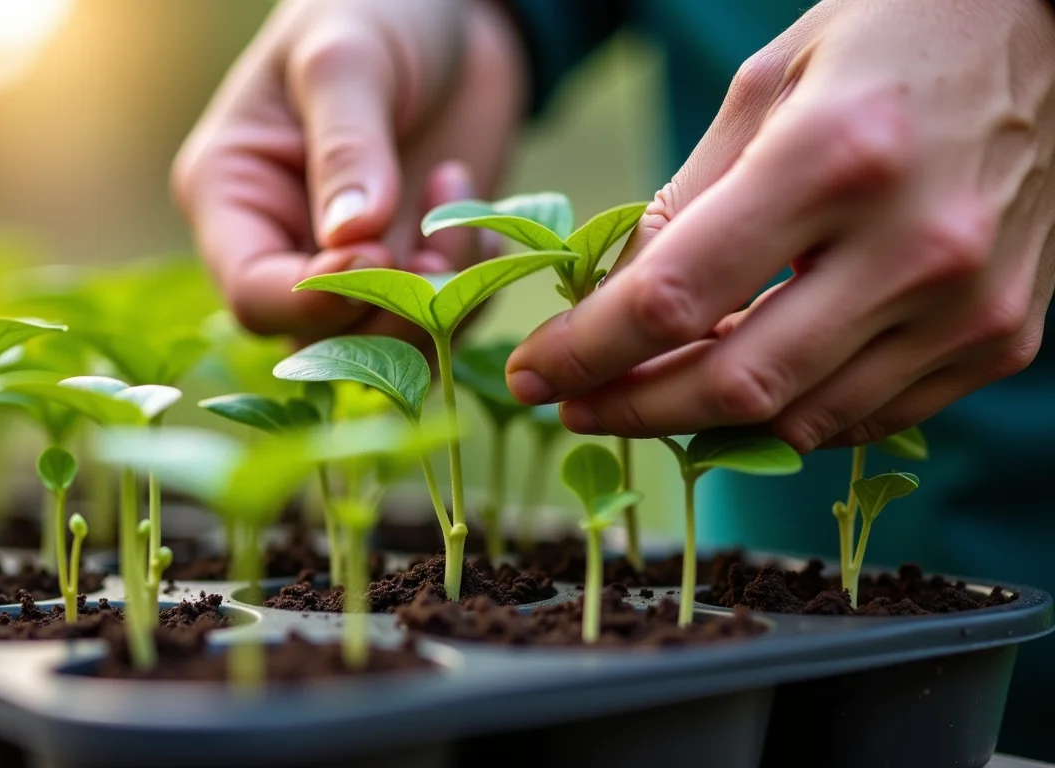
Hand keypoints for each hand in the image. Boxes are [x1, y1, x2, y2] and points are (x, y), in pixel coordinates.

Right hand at [172, 0, 525, 348]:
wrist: (452, 11)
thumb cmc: (374, 11)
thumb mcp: (347, 60)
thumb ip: (347, 146)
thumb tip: (351, 239)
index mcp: (233, 195)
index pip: (252, 293)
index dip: (314, 300)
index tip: (378, 253)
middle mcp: (283, 244)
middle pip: (317, 338)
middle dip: (385, 311)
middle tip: (434, 250)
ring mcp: (351, 264)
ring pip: (383, 342)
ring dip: (435, 302)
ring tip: (455, 209)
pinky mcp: (413, 267)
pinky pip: (441, 321)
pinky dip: (471, 288)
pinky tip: (475, 217)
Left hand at [507, 0, 1054, 451]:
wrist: (1043, 31)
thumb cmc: (887, 39)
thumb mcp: (766, 87)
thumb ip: (688, 202)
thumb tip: (617, 304)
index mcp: (834, 159)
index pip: (673, 298)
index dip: (586, 350)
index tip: (535, 373)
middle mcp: (913, 244)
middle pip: (734, 381)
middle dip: (632, 408)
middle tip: (576, 405)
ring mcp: (969, 304)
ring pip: (801, 419)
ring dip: (706, 423)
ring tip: (652, 395)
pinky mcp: (1003, 336)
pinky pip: (869, 417)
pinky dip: (793, 416)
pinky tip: (749, 387)